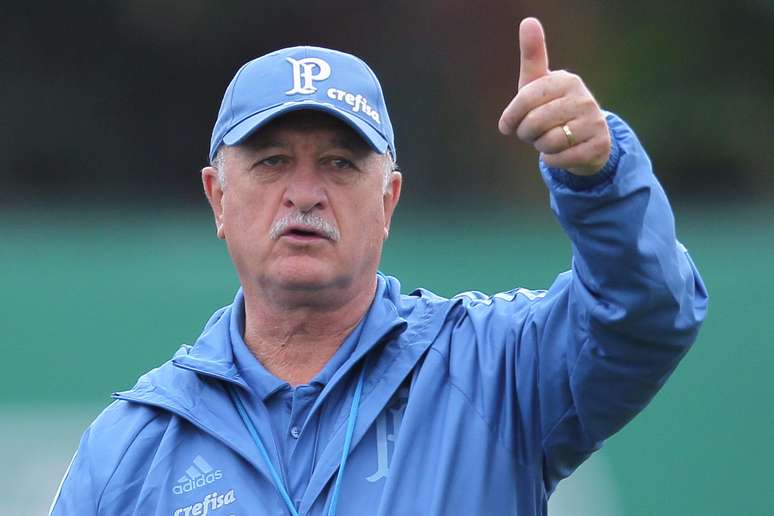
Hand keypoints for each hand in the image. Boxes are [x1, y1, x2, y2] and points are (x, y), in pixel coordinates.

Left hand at [498, 18, 610, 175]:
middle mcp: (584, 98)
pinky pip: (561, 159)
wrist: (584, 139)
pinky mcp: (599, 146)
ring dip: (541, 147)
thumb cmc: (551, 108)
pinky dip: (553, 160)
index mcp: (566, 80)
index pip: (525, 99)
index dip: (511, 117)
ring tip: (548, 141)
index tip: (507, 125)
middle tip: (532, 134)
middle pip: (534, 123)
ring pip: (549, 142)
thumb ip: (532, 55)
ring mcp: (594, 122)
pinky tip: (558, 153)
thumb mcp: (537, 84)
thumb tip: (528, 20)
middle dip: (526, 134)